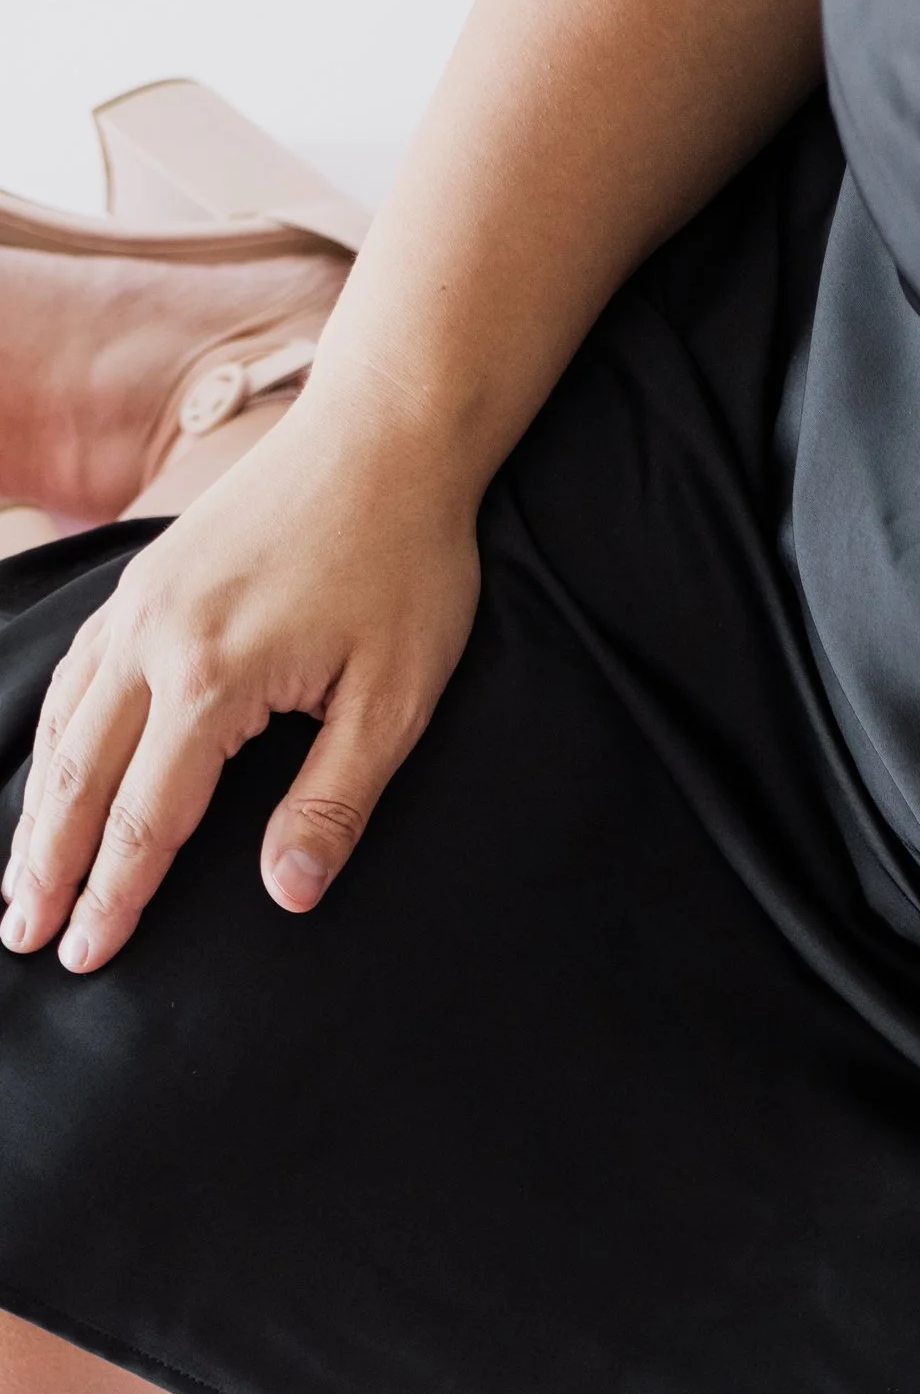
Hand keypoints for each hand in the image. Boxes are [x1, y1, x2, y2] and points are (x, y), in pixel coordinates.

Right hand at [0, 388, 481, 971]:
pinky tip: (48, 775)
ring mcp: (140, 602)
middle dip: (47, 866)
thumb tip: (286, 896)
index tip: (88, 956)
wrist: (385, 438)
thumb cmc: (407, 570)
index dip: (115, 896)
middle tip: (22, 937)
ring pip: (64, 723)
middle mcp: (154, 638)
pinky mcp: (145, 578)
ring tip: (16, 879)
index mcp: (213, 679)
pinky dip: (51, 734)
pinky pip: (76, 670)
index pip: (149, 819)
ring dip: (38, 808)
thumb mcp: (395, 702)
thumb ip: (335, 802)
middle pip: (82, 778)